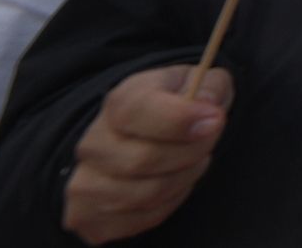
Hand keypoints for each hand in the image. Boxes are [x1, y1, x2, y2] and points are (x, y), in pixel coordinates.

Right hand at [63, 65, 232, 245]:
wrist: (140, 141)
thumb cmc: (174, 110)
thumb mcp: (198, 83)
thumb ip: (210, 86)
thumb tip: (208, 105)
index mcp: (118, 103)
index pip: (135, 111)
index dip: (179, 119)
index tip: (215, 119)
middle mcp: (93, 144)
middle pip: (143, 159)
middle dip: (191, 152)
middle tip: (208, 140)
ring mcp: (86, 182)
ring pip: (145, 194)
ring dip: (183, 179)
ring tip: (192, 161)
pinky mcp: (90, 216)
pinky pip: (141, 219)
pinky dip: (169, 204)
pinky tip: (173, 183)